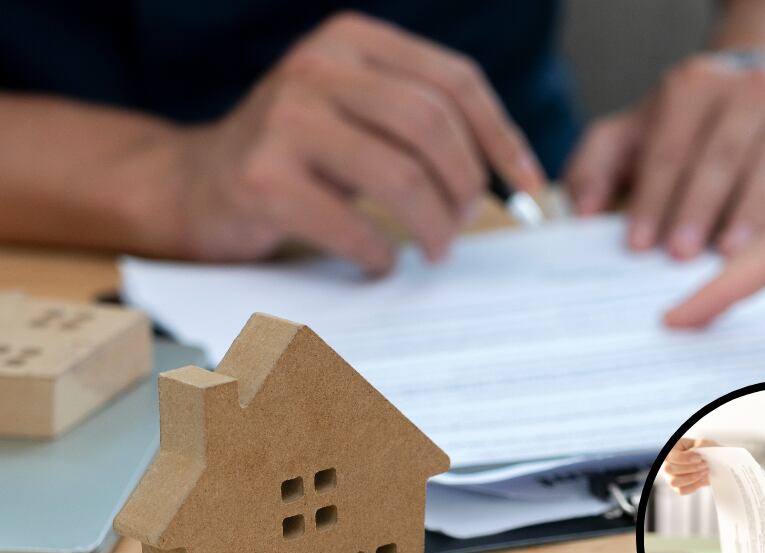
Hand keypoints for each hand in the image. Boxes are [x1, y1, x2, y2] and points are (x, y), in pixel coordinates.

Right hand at [172, 12, 542, 270]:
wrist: (198, 184)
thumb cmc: (298, 157)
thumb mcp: (357, 114)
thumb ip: (419, 122)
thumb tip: (508, 172)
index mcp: (352, 40)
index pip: (453, 79)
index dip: (501, 136)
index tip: (528, 184)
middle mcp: (317, 67)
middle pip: (431, 125)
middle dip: (466, 184)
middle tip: (466, 223)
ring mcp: (285, 119)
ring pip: (399, 175)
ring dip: (433, 225)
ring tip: (436, 249)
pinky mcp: (262, 178)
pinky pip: (352, 225)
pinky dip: (380, 254)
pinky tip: (381, 262)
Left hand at [565, 54, 764, 258]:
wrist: (753, 102)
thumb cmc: (680, 132)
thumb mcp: (628, 137)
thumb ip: (595, 169)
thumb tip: (583, 213)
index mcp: (694, 86)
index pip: (670, 148)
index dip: (652, 199)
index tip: (639, 244)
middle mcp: (751, 94)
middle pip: (722, 158)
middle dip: (699, 209)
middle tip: (680, 256)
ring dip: (751, 219)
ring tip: (731, 260)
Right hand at [663, 437, 718, 494]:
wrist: (704, 459)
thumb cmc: (700, 449)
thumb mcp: (700, 443)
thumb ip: (701, 444)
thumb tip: (701, 449)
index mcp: (670, 451)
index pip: (673, 456)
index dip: (687, 459)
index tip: (700, 458)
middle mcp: (666, 464)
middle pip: (670, 469)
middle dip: (691, 468)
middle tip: (705, 465)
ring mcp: (669, 477)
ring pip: (674, 482)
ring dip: (692, 478)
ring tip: (705, 472)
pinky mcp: (676, 487)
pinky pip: (682, 490)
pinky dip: (694, 486)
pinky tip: (703, 479)